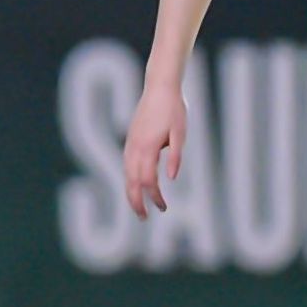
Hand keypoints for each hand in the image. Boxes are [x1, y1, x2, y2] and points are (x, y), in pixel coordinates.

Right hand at [123, 82, 187, 219]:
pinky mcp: (130, 140)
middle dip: (136, 202)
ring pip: (126, 174)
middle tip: (144, 219)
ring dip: (131, 192)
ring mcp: (130, 144)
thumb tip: (170, 179)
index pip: (148, 181)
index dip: (154, 197)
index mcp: (147, 148)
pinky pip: (126, 165)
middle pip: (131, 182)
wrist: (160, 87)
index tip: (164, 208)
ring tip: (138, 206)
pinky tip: (135, 185)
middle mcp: (134, 148)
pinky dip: (129, 179)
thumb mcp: (180, 133)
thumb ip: (176, 156)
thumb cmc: (174, 109)